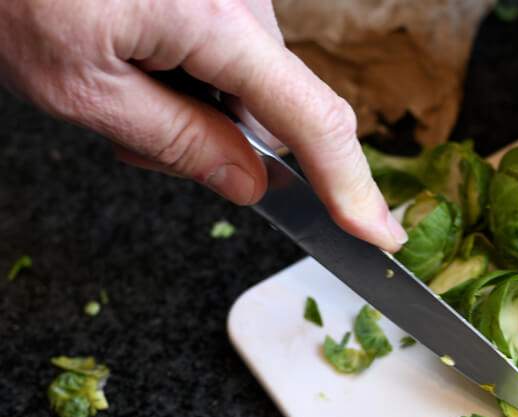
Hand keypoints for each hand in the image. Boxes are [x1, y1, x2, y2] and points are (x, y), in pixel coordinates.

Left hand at [0, 0, 405, 250]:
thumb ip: (178, 144)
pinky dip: (187, 75)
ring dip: (196, 108)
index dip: (351, 185)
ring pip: (246, 85)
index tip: (377, 235)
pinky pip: (225, 51)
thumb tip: (250, 185)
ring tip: (116, 86)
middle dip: (225, 144)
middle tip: (136, 144)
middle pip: (275, 109)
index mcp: (215, 21)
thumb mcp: (81, 89)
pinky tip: (130, 60)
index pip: (313, 120)